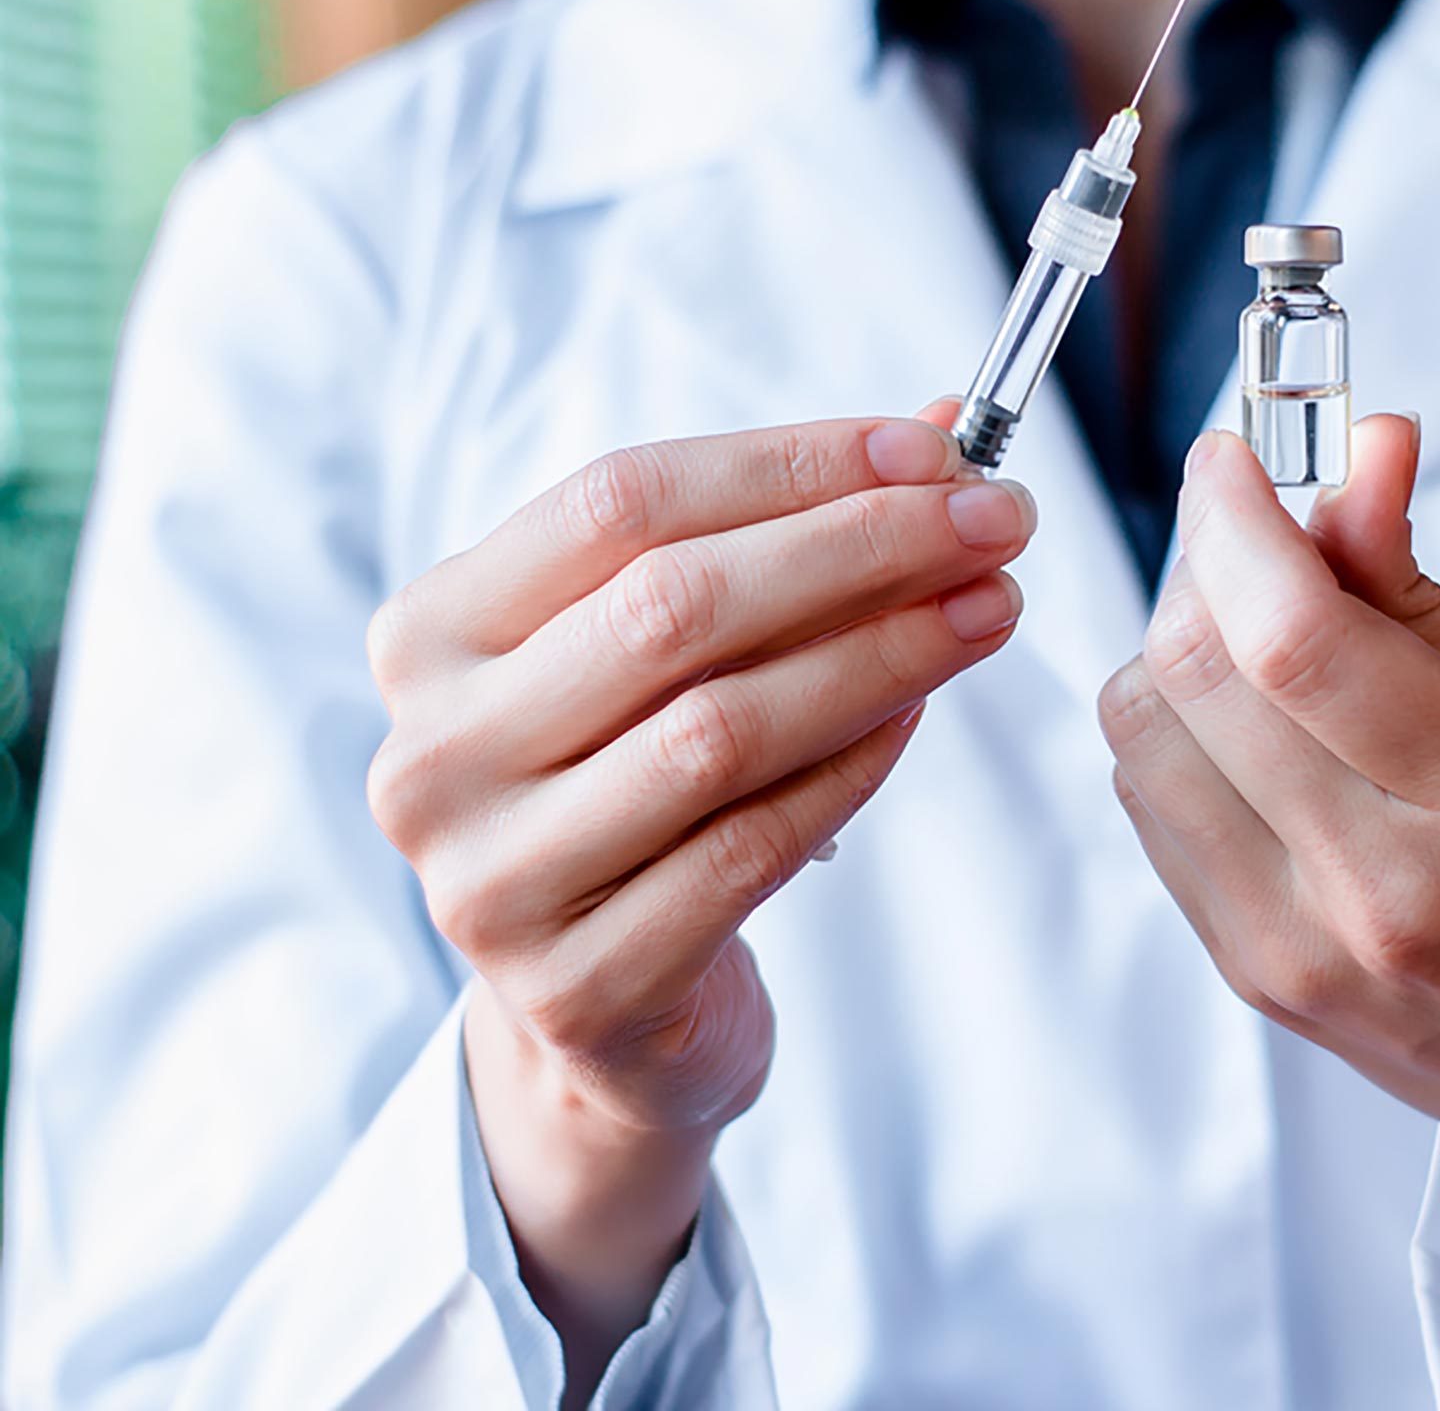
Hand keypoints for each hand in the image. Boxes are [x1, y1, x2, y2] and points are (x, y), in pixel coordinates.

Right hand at [366, 414, 1032, 1395]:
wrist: (600, 1015)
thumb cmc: (639, 786)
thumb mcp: (673, 652)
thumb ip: (780, 534)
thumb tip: (940, 432)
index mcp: (433, 634)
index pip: (619, 500)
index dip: (790, 464)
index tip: (934, 451)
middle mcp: (434, 755)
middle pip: (674, 606)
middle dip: (862, 547)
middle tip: (997, 522)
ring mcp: (494, 881)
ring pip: (721, 729)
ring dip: (882, 653)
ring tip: (989, 609)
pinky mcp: (580, 984)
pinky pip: (750, 847)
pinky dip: (853, 768)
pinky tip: (920, 716)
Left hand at [1098, 417, 1439, 1344]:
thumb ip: (1424, 593)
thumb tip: (1358, 456)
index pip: (1296, 637)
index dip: (1239, 519)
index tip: (1236, 453)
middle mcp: (1377, 887)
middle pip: (1193, 676)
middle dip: (1204, 561)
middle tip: (1255, 523)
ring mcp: (1299, 946)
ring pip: (1144, 738)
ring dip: (1180, 649)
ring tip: (1264, 632)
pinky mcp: (1254, 978)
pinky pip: (1156, 812)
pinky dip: (1182, 736)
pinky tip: (1255, 724)